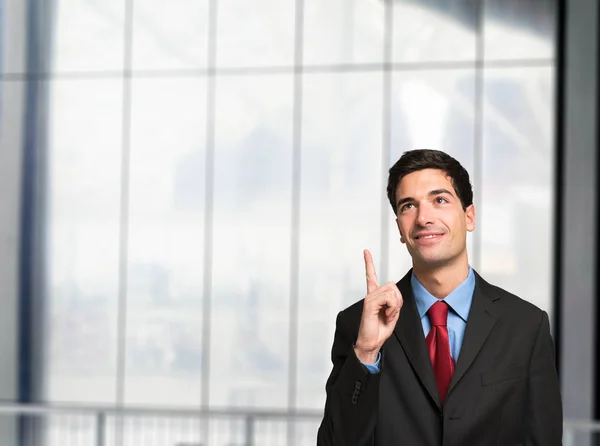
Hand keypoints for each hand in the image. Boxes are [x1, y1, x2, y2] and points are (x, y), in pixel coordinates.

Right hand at [354, 249, 402, 363]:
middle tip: (392, 312)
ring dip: (395, 305)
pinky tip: (385, 315)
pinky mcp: (369, 303)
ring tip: (388, 315)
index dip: (369, 263)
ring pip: (391, 291)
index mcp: (375, 296)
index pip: (371, 276)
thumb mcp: (392, 312)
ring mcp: (370, 298)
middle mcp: (371, 294)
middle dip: (398, 299)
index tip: (365, 252)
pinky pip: (388, 298)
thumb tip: (393, 294)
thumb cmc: (380, 329)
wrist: (372, 342)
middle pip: (392, 285)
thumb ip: (394, 300)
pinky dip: (392, 308)